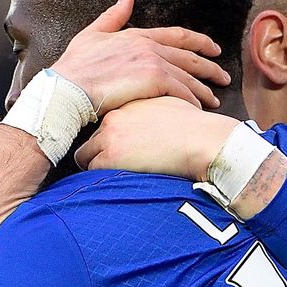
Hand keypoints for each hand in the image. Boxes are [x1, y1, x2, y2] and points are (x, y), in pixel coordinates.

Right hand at [51, 0, 230, 113]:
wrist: (68, 87)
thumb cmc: (74, 66)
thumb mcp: (92, 34)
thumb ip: (113, 16)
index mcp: (138, 35)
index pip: (178, 36)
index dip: (200, 42)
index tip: (213, 50)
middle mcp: (150, 46)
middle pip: (191, 56)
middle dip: (211, 67)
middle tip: (224, 77)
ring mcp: (154, 62)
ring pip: (189, 76)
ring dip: (204, 89)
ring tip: (214, 100)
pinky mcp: (155, 81)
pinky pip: (183, 93)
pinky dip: (192, 102)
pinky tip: (197, 111)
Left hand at [74, 96, 238, 180]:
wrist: (199, 138)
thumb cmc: (194, 127)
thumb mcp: (169, 107)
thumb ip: (151, 112)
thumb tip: (152, 125)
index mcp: (126, 106)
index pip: (105, 125)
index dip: (110, 140)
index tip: (119, 151)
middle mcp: (113, 118)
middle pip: (91, 140)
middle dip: (99, 154)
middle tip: (111, 167)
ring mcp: (109, 138)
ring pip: (86, 156)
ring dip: (97, 167)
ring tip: (112, 178)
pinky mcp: (111, 157)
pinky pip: (92, 170)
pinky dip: (100, 178)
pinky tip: (115, 181)